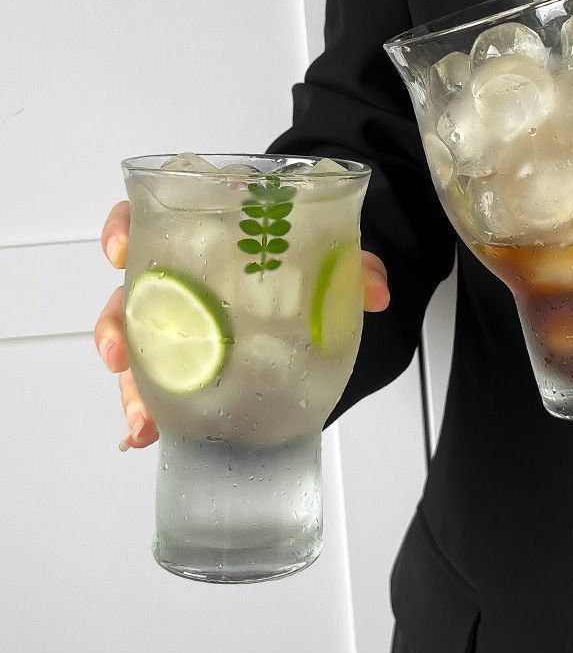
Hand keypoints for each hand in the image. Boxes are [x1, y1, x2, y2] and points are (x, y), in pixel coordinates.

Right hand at [95, 201, 390, 450]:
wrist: (320, 295)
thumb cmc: (310, 263)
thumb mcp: (334, 258)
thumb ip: (354, 267)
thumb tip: (376, 291)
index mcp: (208, 237)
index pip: (151, 218)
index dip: (124, 228)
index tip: (119, 250)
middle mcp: (185, 277)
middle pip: (132, 293)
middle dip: (116, 325)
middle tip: (119, 356)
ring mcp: (185, 321)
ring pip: (139, 346)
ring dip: (130, 384)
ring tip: (141, 419)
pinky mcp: (195, 360)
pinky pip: (161, 383)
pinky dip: (153, 410)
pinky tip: (150, 434)